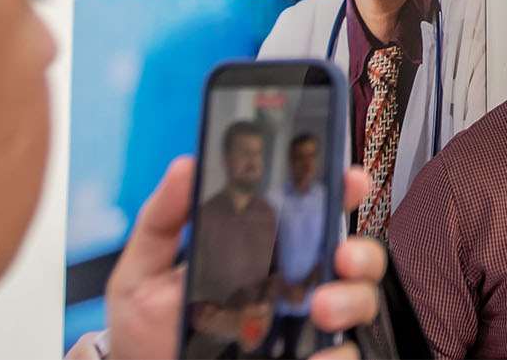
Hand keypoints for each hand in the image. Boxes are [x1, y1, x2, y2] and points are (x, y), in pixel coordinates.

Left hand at [104, 159, 386, 358]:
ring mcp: (306, 328)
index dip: (342, 192)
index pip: (317, 216)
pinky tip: (322, 353)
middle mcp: (296, 287)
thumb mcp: (143, 272)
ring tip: (321, 308)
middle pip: (356, 256)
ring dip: (353, 298)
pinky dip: (342, 354)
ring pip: (363, 302)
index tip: (348, 180)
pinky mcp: (308, 359)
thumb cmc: (148, 331)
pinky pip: (347, 355)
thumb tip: (186, 166)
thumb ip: (163, 219)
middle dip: (362, 250)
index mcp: (267, 254)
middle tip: (340, 255)